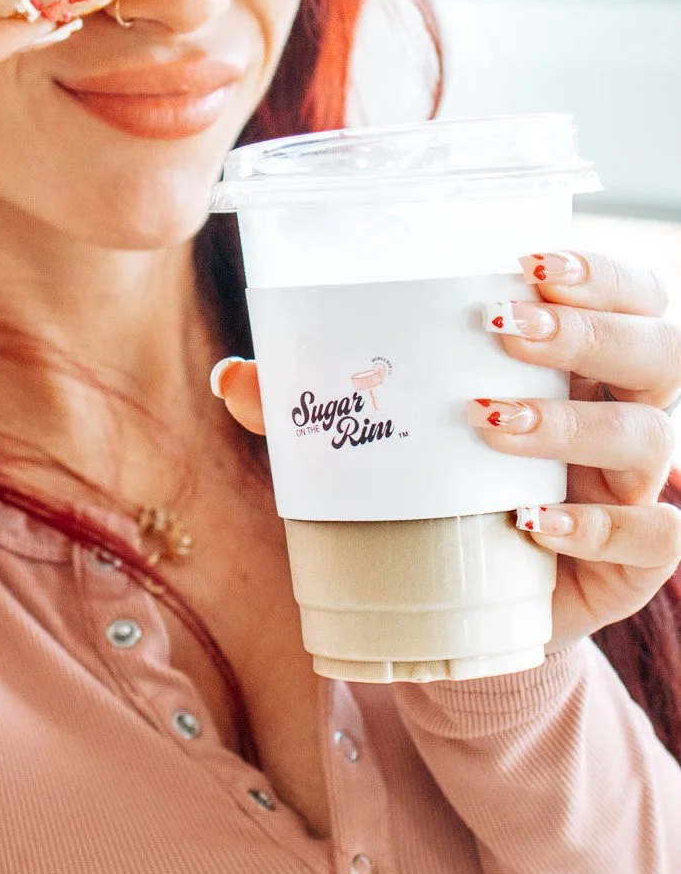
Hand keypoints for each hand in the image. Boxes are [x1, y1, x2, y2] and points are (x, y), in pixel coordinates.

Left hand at [212, 251, 680, 650]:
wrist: (466, 614)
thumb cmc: (436, 497)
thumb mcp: (380, 441)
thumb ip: (314, 407)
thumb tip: (234, 376)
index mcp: (582, 364)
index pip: (630, 295)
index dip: (600, 272)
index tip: (532, 259)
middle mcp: (625, 414)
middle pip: (658, 351)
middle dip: (587, 329)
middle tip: (502, 325)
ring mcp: (635, 489)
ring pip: (649, 436)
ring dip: (570, 420)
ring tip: (487, 419)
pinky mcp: (635, 567)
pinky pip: (652, 537)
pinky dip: (597, 527)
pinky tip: (534, 524)